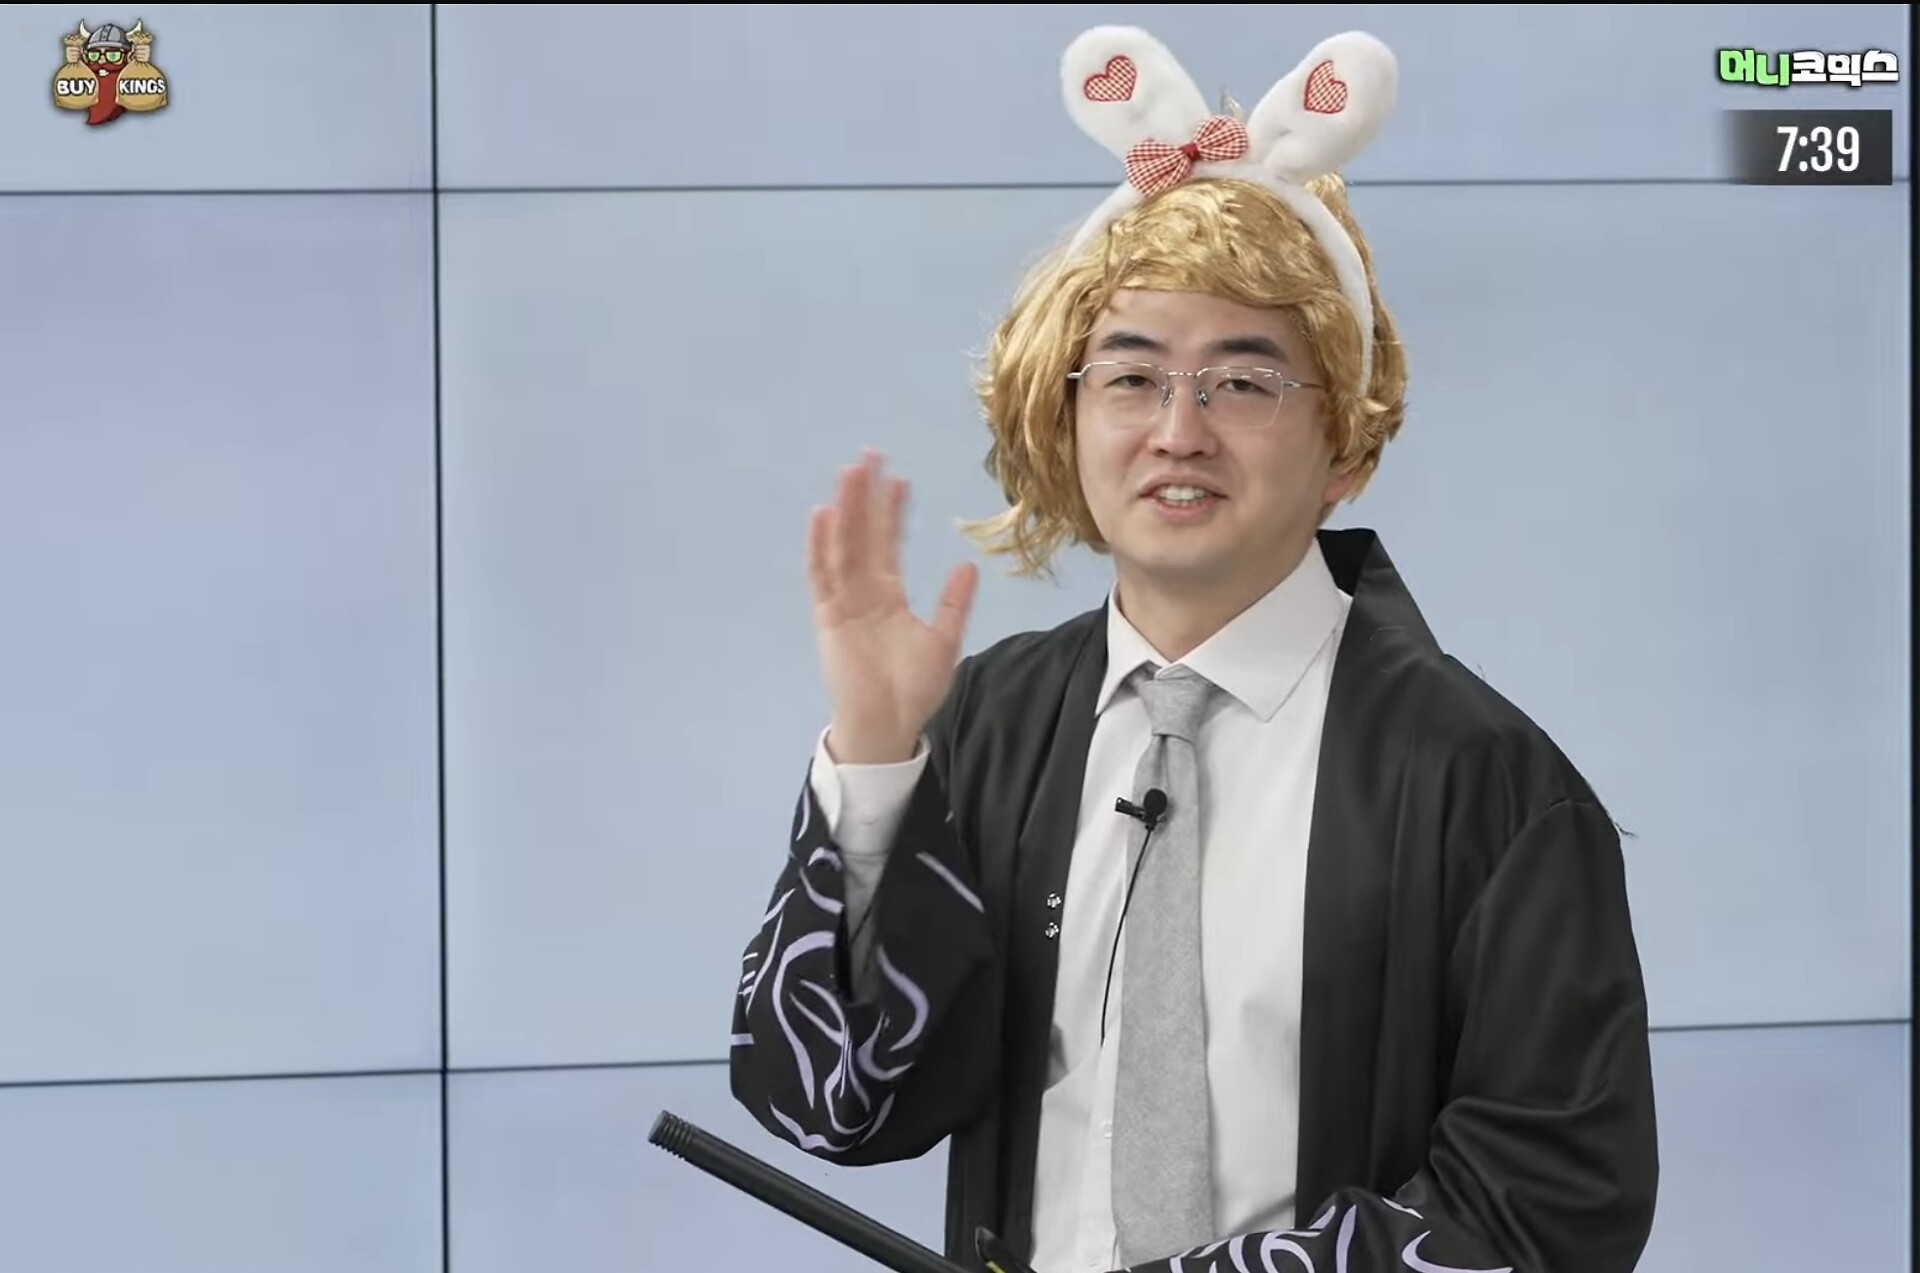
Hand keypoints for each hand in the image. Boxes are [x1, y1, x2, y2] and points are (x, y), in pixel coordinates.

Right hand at [808, 451, 977, 764]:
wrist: (888, 727)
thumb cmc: (914, 690)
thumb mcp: (944, 642)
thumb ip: (953, 604)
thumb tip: (968, 565)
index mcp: (889, 596)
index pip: (889, 544)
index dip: (893, 512)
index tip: (899, 478)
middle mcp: (864, 592)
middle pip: (863, 535)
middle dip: (866, 497)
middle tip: (869, 455)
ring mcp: (843, 603)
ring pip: (843, 547)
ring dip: (845, 511)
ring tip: (849, 474)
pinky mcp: (828, 618)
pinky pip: (822, 577)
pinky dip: (821, 547)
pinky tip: (824, 516)